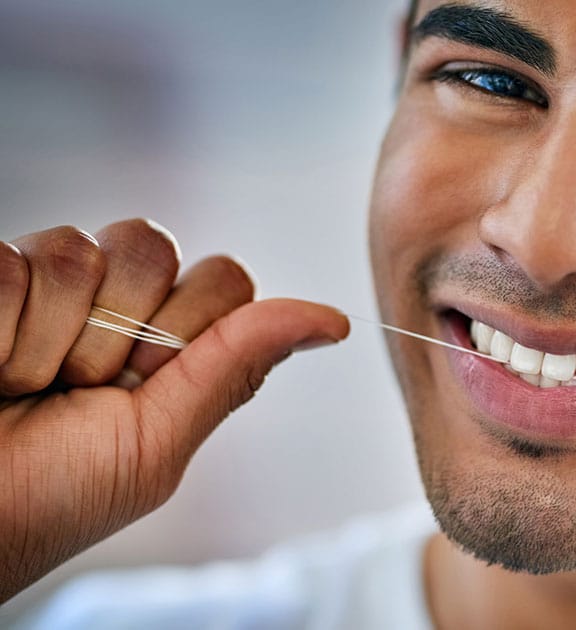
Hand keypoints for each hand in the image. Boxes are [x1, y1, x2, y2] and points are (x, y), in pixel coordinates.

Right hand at [0, 220, 348, 601]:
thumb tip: (337, 321)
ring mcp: (45, 283)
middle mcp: (111, 302)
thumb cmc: (57, 496)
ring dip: (48, 339)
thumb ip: (236, 364)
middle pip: (153, 244)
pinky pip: (10, 262)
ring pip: (77, 249)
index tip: (149, 383)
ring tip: (23, 386)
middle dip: (118, 330)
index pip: (223, 277)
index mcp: (169, 344)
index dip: (192, 323)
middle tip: (80, 388)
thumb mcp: (158, 441)